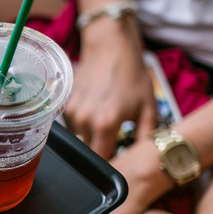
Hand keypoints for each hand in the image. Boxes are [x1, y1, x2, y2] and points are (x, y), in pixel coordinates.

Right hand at [64, 18, 156, 158]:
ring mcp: (71, 113)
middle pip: (89, 150)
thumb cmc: (131, 75)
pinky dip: (83, 124)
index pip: (101, 160)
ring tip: (104, 121)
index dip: (110, 165)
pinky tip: (94, 112)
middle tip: (114, 139)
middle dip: (101, 149)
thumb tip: (146, 157)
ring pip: (80, 138)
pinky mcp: (64, 106)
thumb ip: (147, 136)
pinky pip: (73, 126)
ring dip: (91, 136)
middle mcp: (84, 121)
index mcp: (106, 124)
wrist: (109, 48)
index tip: (118, 162)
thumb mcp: (148, 106)